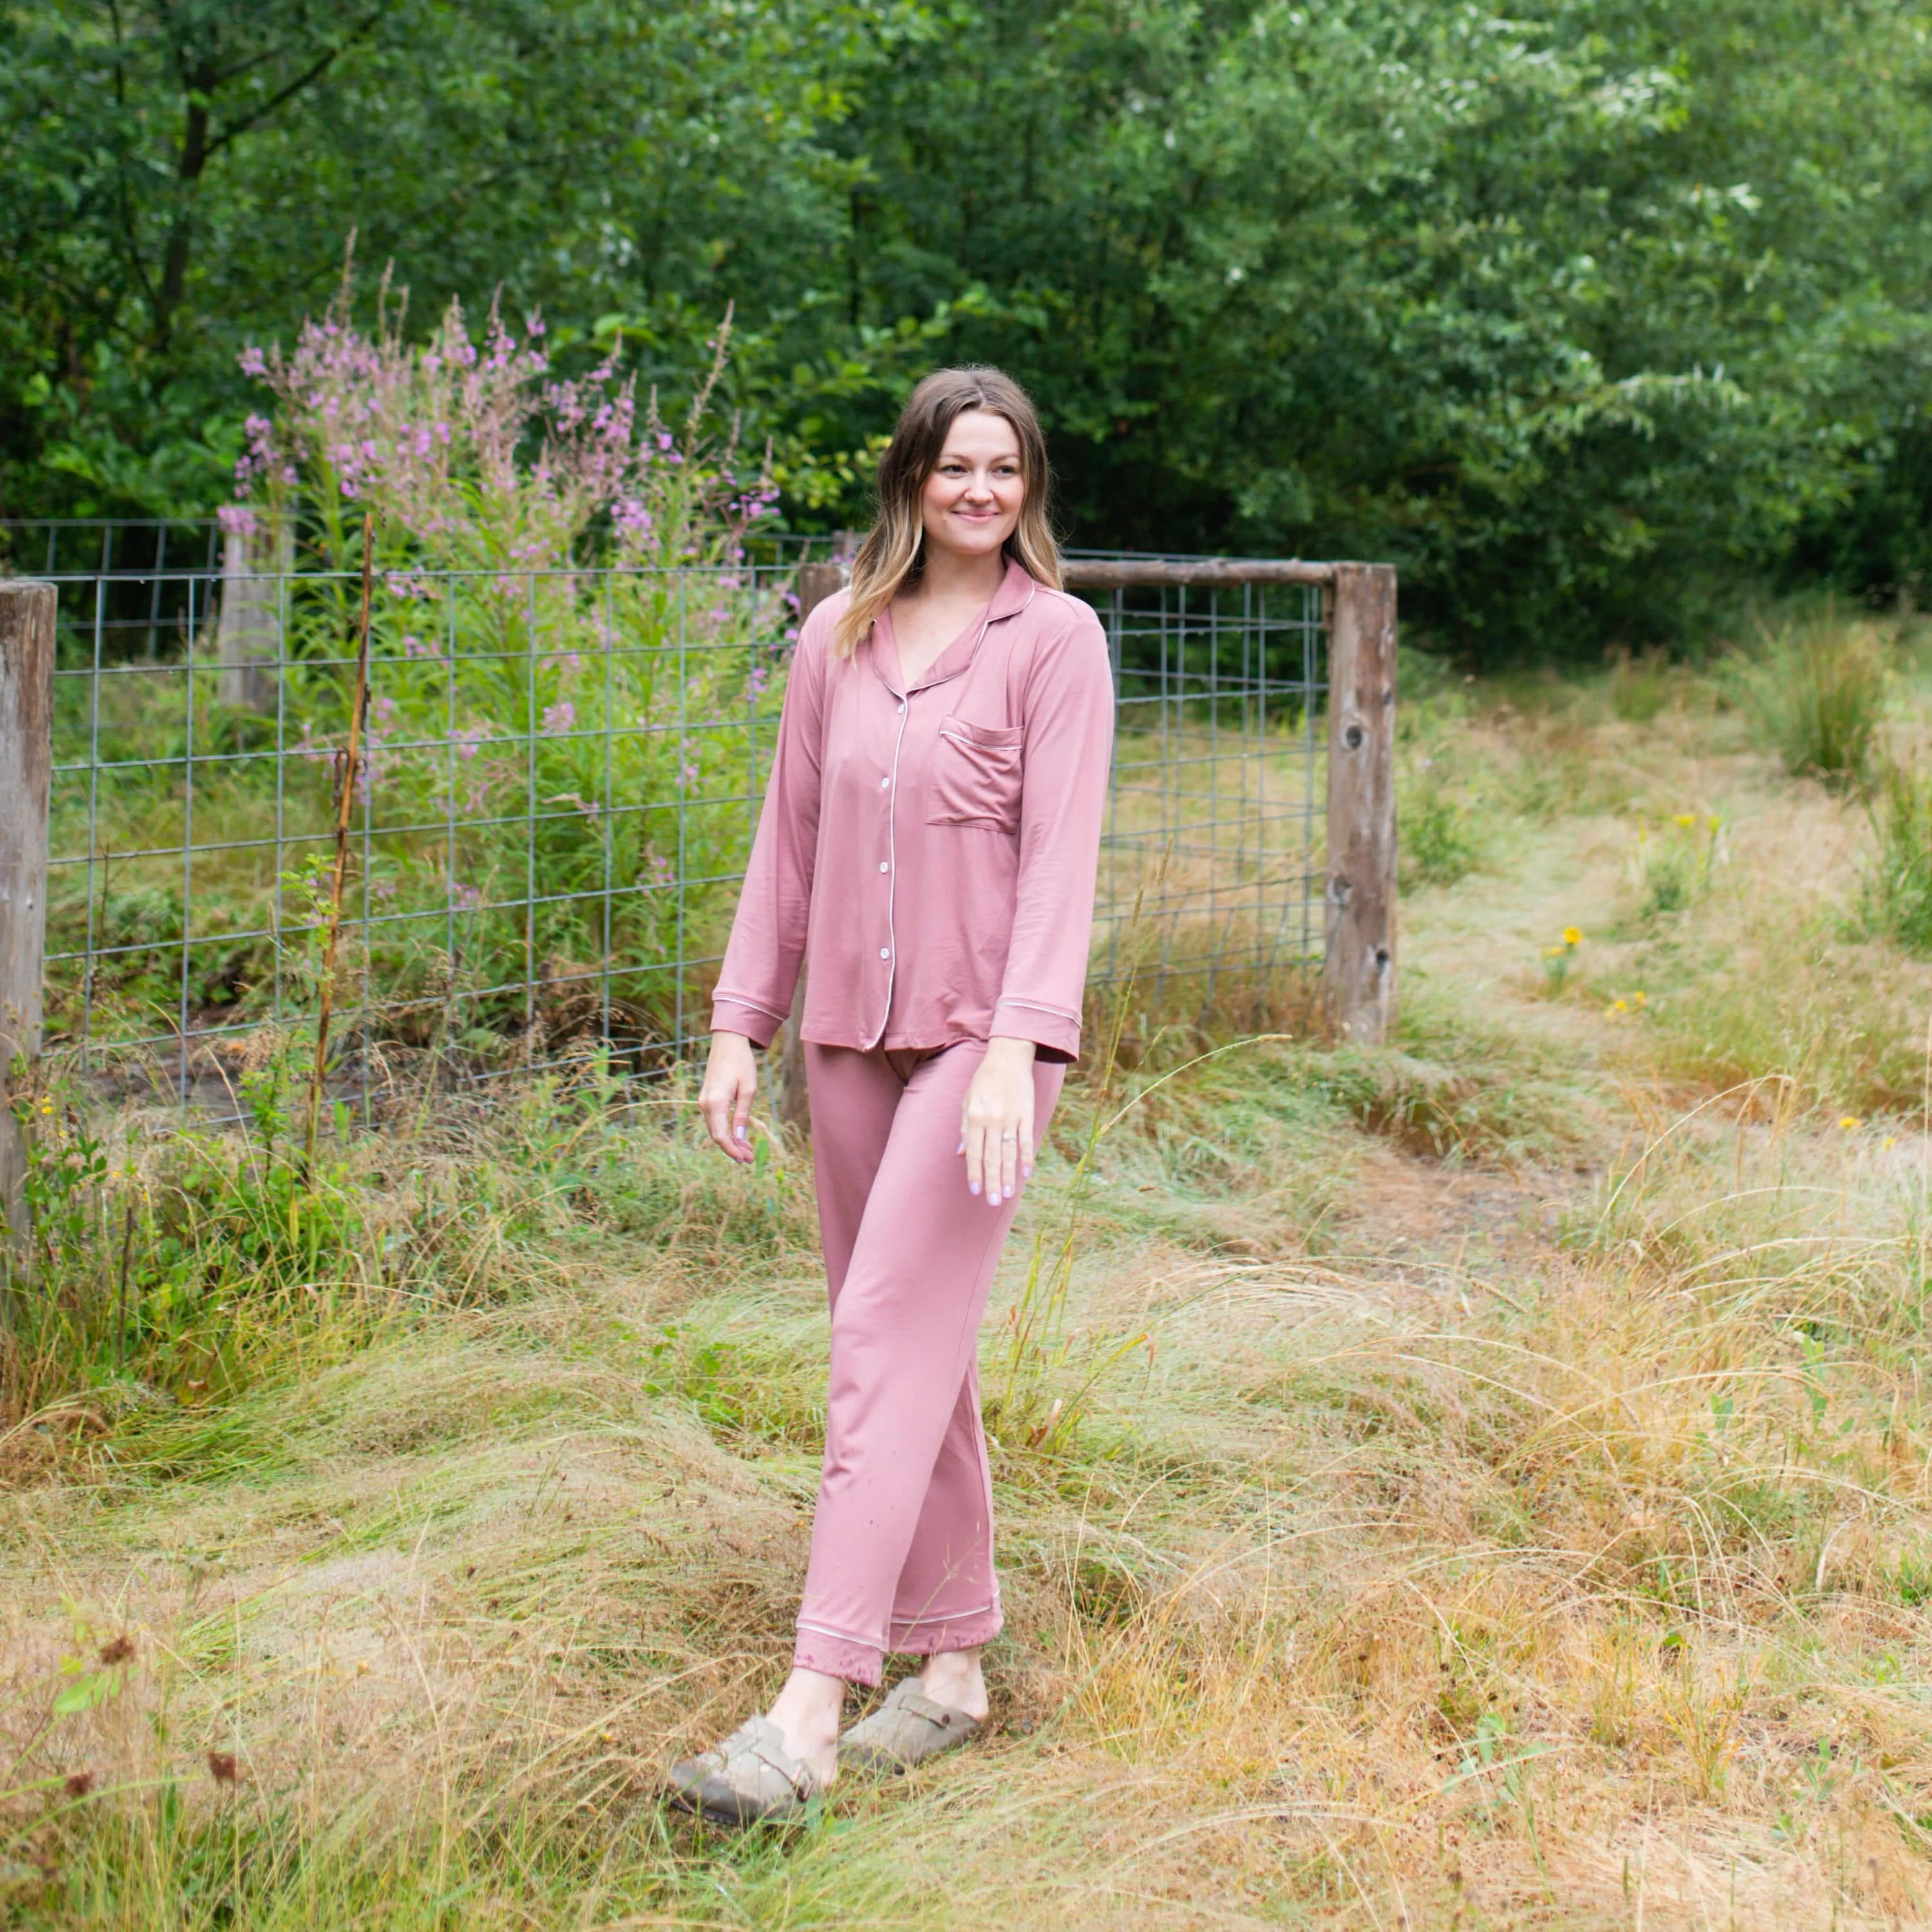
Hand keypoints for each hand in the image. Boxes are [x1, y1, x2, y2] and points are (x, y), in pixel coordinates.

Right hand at [698, 1031, 758, 1162]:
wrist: (727, 1043)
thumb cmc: (741, 1063)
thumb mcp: (748, 1089)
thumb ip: (742, 1114)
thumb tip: (740, 1137)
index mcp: (715, 1102)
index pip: (721, 1136)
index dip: (732, 1151)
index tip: (745, 1160)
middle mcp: (705, 1104)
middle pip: (717, 1135)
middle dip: (733, 1149)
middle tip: (750, 1158)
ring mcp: (703, 1101)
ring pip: (715, 1129)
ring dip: (730, 1141)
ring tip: (747, 1149)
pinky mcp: (706, 1098)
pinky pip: (714, 1120)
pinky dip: (725, 1130)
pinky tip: (737, 1135)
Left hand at [958, 1036, 1037, 1205]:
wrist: (1008, 1057)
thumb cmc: (984, 1080)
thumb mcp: (967, 1101)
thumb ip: (965, 1128)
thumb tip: (961, 1154)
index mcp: (975, 1117)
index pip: (974, 1152)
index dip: (974, 1173)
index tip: (975, 1191)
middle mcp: (992, 1119)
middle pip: (991, 1157)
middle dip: (992, 1182)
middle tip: (993, 1202)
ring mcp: (1011, 1117)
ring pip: (1009, 1153)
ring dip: (1008, 1175)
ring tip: (1008, 1195)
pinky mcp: (1026, 1114)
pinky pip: (1026, 1139)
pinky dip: (1026, 1157)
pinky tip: (1026, 1173)